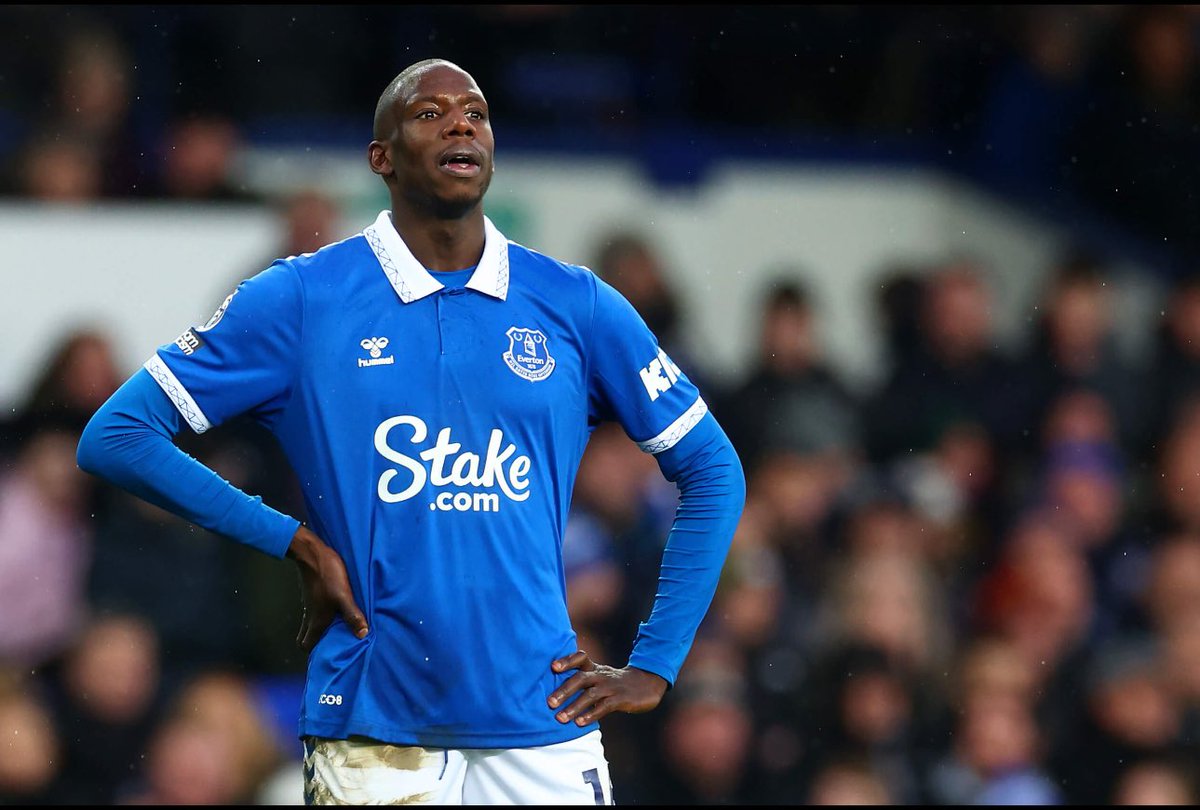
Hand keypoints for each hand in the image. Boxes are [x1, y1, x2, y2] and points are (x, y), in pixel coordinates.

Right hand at [286, 525, 368, 651]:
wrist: (312, 552)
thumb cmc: (327, 575)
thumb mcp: (344, 596)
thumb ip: (352, 616)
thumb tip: (363, 635)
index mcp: (316, 621)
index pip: (306, 645)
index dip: (314, 653)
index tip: (328, 656)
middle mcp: (310, 615)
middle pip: (306, 637)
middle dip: (316, 643)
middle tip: (335, 645)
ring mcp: (311, 604)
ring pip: (312, 624)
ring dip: (323, 629)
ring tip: (342, 629)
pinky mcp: (314, 594)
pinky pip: (317, 611)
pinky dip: (325, 615)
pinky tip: (340, 610)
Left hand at [547, 650, 668, 725]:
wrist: (647, 683)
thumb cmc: (617, 682)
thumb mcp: (601, 676)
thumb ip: (584, 681)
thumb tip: (558, 693)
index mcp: (595, 668)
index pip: (581, 658)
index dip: (567, 661)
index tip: (553, 667)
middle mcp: (601, 676)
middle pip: (581, 679)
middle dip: (564, 690)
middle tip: (550, 703)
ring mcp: (611, 687)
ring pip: (590, 695)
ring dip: (574, 707)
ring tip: (560, 718)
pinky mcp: (620, 699)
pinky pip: (604, 707)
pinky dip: (591, 715)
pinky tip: (580, 723)